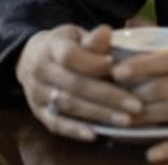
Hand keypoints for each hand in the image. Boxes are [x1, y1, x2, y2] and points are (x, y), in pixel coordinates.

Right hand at [16, 24, 143, 140]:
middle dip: (107, 95)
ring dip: (98, 114)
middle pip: (75, 85)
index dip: (92, 62)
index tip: (115, 65)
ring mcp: (37, 94)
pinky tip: (95, 134)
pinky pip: (57, 124)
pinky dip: (76, 130)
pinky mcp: (39, 113)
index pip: (70, 56)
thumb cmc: (65, 44)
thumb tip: (106, 33)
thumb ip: (92, 39)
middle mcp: (40, 71)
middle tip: (135, 104)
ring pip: (69, 106)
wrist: (32, 58)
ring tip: (125, 119)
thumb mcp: (77, 35)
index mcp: (51, 47)